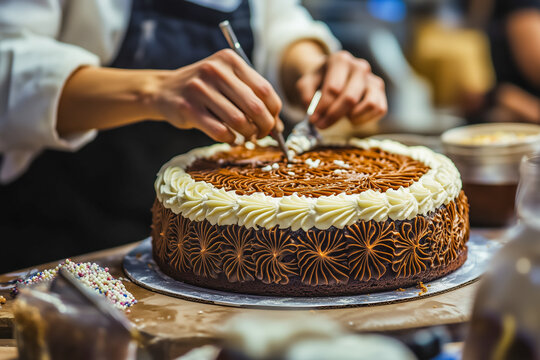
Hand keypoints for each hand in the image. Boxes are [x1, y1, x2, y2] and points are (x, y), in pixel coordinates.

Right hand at [154, 49, 281, 142]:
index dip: (274, 111)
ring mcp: (200, 89)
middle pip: (255, 107)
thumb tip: (278, 126)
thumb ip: (251, 97)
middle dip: (264, 126)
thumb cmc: (204, 90)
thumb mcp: (226, 81)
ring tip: (246, 136)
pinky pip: (220, 131)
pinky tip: (230, 137)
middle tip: (262, 134)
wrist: (164, 90)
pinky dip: (230, 139)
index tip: (273, 122)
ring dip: (247, 134)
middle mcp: (215, 70)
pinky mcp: (188, 109)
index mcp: (230, 60)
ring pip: (239, 121)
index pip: (265, 89)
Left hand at [296, 51, 386, 128]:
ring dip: (352, 116)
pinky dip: (365, 118)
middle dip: (333, 115)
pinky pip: (379, 109)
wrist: (332, 77)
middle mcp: (359, 66)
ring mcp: (372, 79)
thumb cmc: (319, 81)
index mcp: (340, 60)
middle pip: (350, 98)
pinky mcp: (380, 92)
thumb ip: (305, 94)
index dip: (322, 107)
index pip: (333, 88)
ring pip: (370, 103)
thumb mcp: (306, 83)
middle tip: (321, 125)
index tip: (313, 119)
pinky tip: (351, 118)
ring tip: (340, 117)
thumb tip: (313, 111)